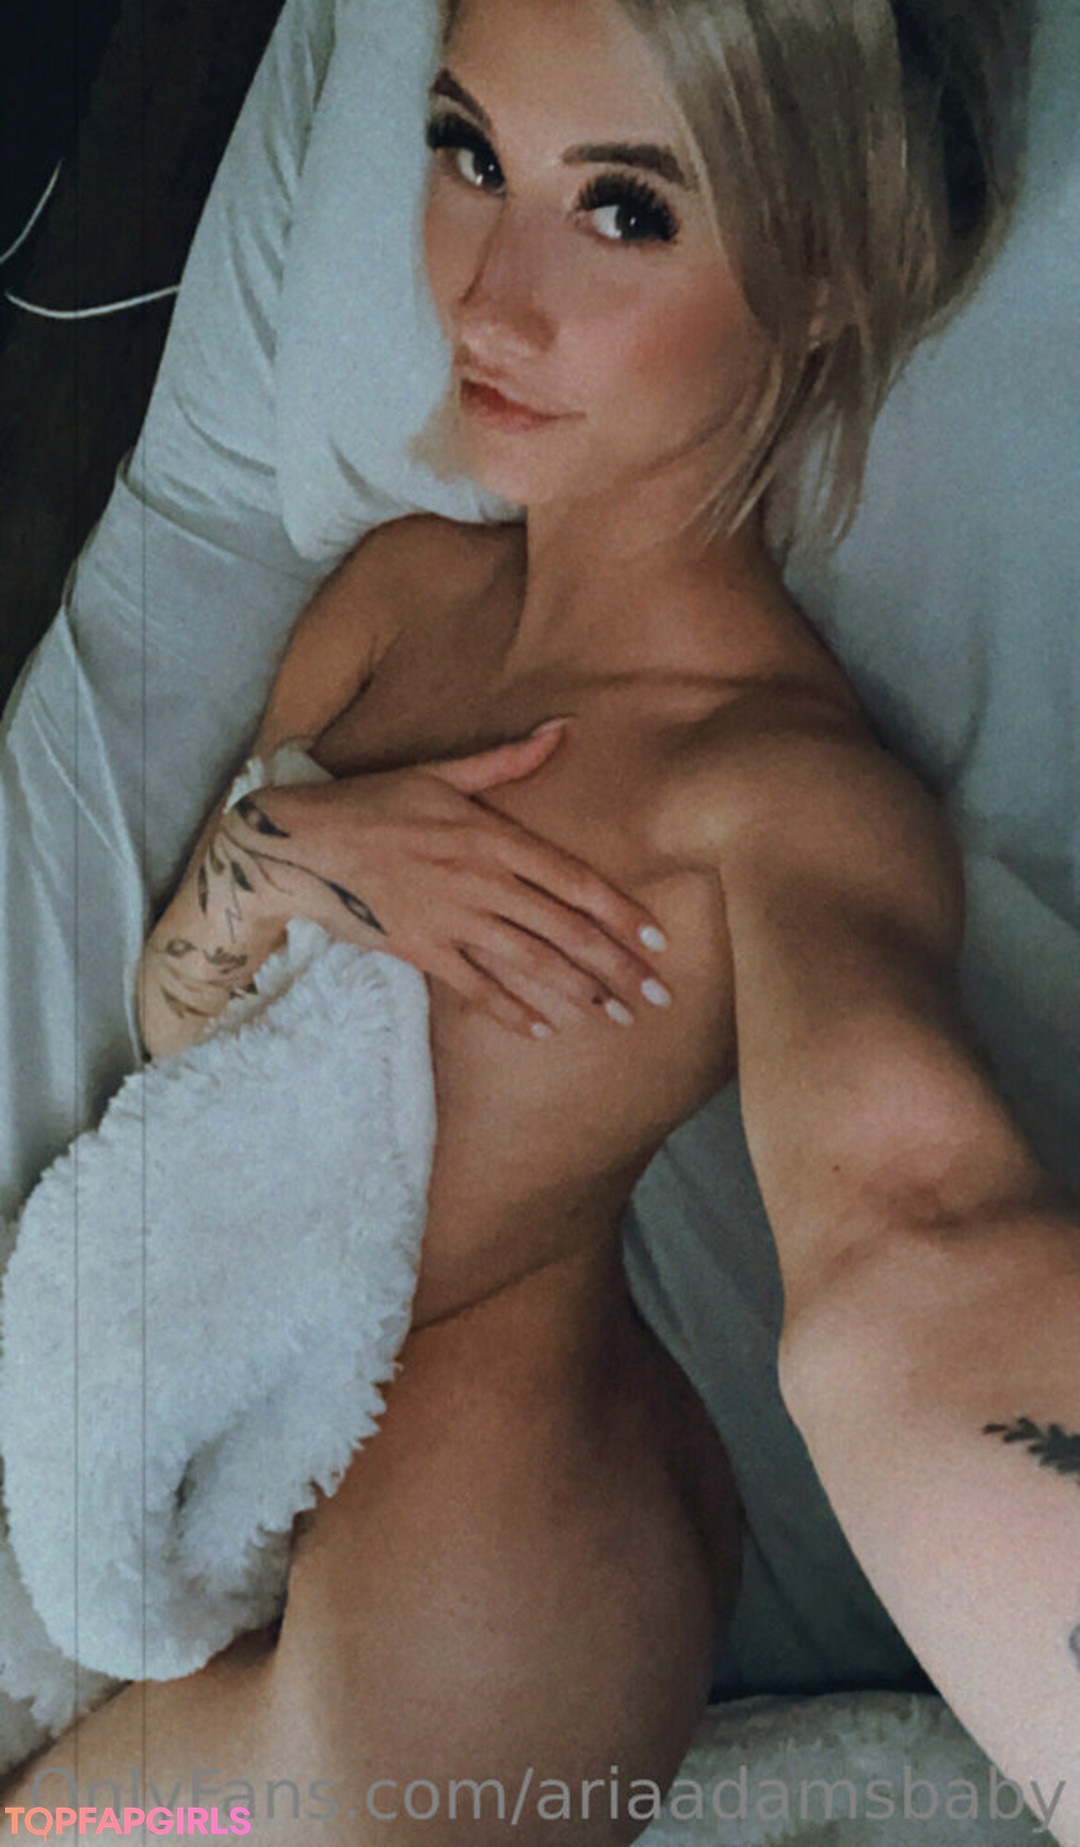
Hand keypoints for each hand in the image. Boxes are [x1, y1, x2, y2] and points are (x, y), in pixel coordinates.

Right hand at [222, 720, 671, 1039]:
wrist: (303, 842)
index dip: (620, 913)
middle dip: (617, 967)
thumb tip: (563, 729)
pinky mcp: (421, 950)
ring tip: (615, 1018)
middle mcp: (479, 880)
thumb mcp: (442, 772)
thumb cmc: (375, 802)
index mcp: (491, 835)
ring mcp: (451, 919)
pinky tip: (545, 1031)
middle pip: (563, 931)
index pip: (573, 880)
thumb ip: (507, 759)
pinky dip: (512, 1012)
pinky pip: (476, 989)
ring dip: (578, 995)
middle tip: (658, 997)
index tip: (658, 941)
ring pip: (529, 964)